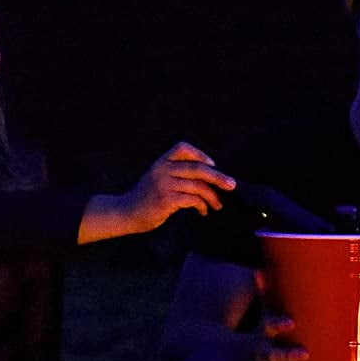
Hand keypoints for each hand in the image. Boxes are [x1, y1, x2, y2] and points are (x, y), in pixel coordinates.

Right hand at [119, 142, 234, 233]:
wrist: (128, 213)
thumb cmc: (147, 198)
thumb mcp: (158, 178)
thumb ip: (176, 174)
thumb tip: (207, 179)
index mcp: (161, 161)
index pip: (182, 147)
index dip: (200, 154)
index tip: (212, 164)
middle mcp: (163, 169)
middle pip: (197, 168)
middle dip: (218, 177)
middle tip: (232, 185)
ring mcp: (164, 184)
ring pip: (197, 186)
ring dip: (212, 197)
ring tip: (218, 205)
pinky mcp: (166, 200)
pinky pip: (192, 200)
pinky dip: (202, 206)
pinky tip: (203, 211)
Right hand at [251, 272, 314, 360]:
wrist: (246, 359)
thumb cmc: (267, 332)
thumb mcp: (266, 313)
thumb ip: (267, 294)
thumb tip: (260, 270)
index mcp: (263, 333)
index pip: (269, 327)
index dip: (278, 325)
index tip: (291, 322)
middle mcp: (263, 354)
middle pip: (272, 355)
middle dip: (287, 354)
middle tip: (305, 352)